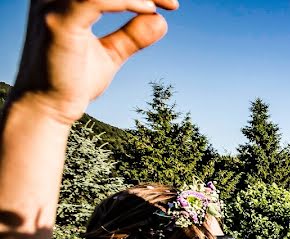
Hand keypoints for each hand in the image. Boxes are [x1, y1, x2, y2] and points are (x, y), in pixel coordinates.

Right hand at [12, 0, 176, 124]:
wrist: (47, 108)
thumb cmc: (72, 80)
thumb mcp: (110, 54)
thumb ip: (131, 36)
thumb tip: (160, 20)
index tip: (171, 3)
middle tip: (172, 2)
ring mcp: (52, 5)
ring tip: (163, 4)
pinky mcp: (58, 22)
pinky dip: (127, 1)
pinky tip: (148, 10)